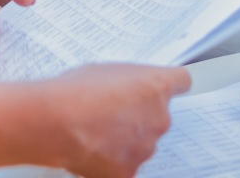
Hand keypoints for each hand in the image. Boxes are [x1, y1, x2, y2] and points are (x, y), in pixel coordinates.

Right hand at [39, 63, 189, 177]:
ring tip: (95, 131)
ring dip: (126, 139)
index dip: (170, 85)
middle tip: (111, 113)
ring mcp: (146, 148)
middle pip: (158, 117)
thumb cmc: (76, 91)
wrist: (56, 122)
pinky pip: (125, 165)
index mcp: (157, 87)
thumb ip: (127, 82)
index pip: (183, 81)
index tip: (162, 87)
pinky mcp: (129, 171)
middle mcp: (159, 118)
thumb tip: (125, 91)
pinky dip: (112, 161)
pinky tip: (92, 150)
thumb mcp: (104, 71)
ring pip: (141, 142)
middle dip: (139, 116)